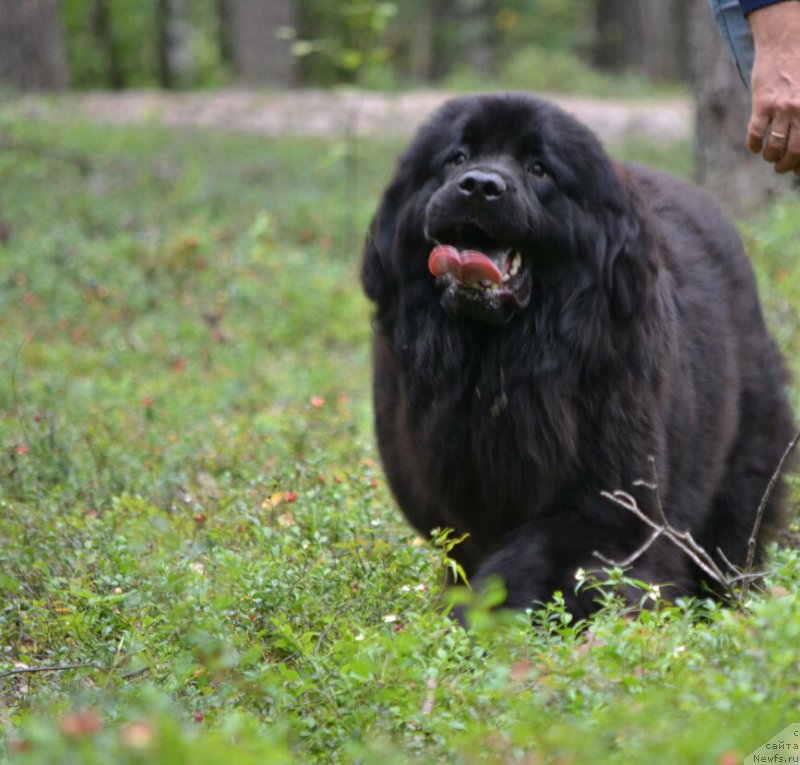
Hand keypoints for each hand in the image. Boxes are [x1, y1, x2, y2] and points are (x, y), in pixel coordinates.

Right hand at [746, 2, 799, 174]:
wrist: (787, 39)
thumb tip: (799, 132)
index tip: (798, 170)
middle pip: (793, 151)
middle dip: (787, 165)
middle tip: (783, 168)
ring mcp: (781, 108)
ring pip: (774, 145)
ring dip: (771, 157)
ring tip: (769, 157)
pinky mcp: (762, 103)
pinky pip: (755, 133)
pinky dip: (753, 145)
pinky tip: (754, 147)